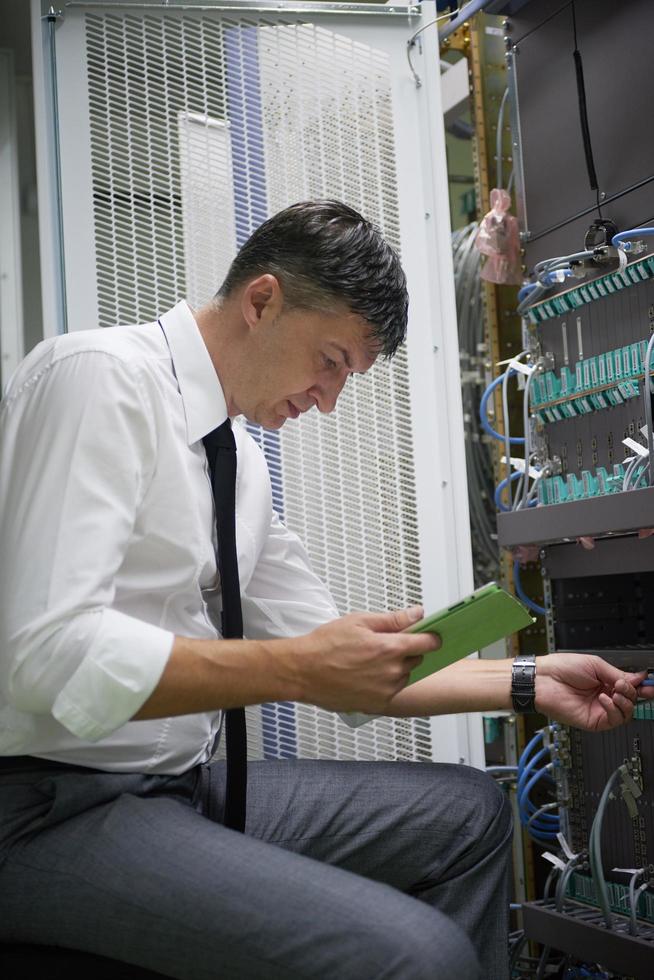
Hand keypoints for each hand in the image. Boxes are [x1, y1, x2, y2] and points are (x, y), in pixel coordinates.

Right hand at [290, 607, 439, 713]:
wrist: (302, 671)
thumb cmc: (325, 645)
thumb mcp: (359, 622)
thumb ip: (393, 619)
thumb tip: (417, 613)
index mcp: (390, 648)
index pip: (428, 643)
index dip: (431, 637)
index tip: (431, 635)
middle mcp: (391, 672)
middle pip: (416, 659)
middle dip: (406, 651)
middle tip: (382, 645)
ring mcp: (385, 691)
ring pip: (404, 676)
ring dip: (395, 668)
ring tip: (368, 661)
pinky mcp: (376, 705)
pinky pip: (391, 692)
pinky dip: (384, 684)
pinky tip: (364, 676)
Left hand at [535, 653, 653, 730]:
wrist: (543, 679)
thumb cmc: (561, 668)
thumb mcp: (595, 665)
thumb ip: (617, 674)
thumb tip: (637, 678)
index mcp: (604, 681)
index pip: (629, 687)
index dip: (641, 687)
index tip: (649, 685)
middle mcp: (604, 696)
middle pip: (630, 701)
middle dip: (632, 692)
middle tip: (624, 685)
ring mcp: (599, 709)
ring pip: (625, 713)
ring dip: (625, 701)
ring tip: (614, 691)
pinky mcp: (593, 721)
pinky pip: (613, 720)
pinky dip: (613, 709)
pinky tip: (604, 698)